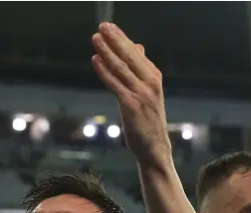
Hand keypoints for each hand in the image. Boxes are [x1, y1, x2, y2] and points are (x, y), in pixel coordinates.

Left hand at [91, 22, 170, 165]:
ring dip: (107, 51)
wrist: (154, 148)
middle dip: (115, 40)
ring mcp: (141, 94)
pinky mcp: (131, 106)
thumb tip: (138, 47)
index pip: (136, 53)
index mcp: (154, 78)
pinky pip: (115, 84)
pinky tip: (96, 60)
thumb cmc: (148, 121)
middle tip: (102, 26)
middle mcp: (150, 83)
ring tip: (96, 38)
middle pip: (129, 56)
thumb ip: (141, 70)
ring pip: (121, 68)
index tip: (110, 27)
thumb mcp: (148, 92)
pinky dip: (104, 71)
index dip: (122, 39)